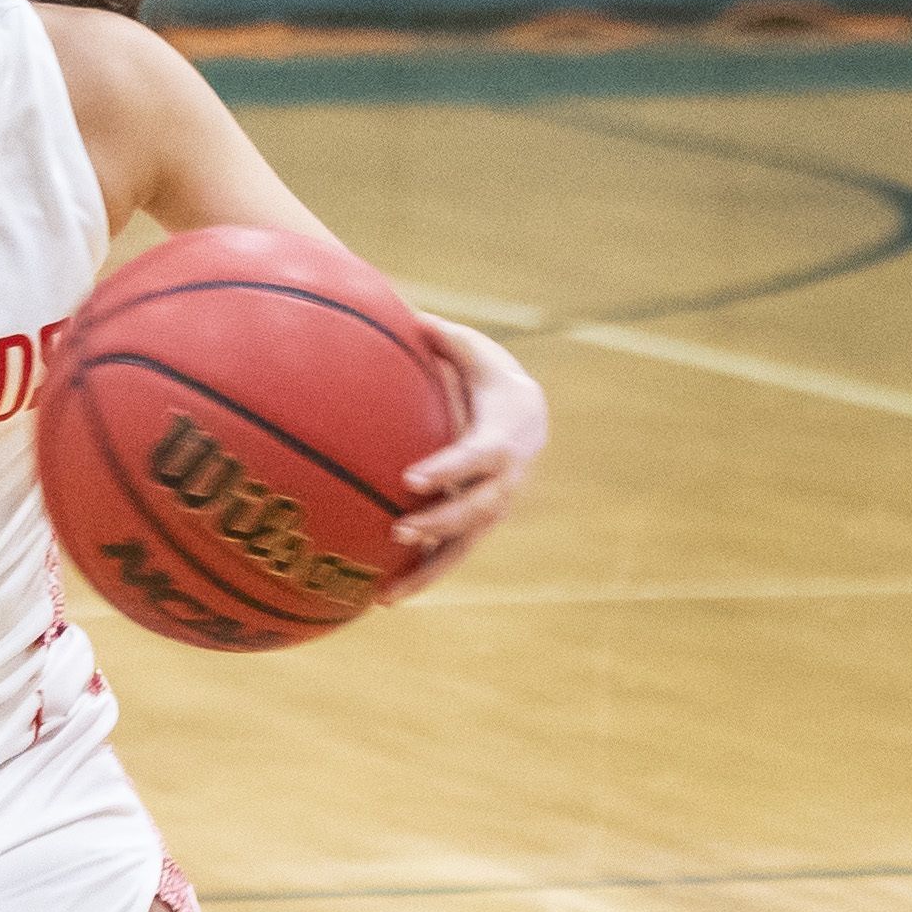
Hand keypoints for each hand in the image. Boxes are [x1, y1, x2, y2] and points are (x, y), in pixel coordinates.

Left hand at [382, 318, 549, 601]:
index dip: (449, 469)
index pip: (478, 457)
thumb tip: (406, 311)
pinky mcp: (477, 528)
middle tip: (399, 532)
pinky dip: (421, 578)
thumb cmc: (491, 380)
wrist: (531, 417)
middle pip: (476, 511)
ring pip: (464, 548)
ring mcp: (493, 510)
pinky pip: (450, 558)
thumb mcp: (476, 352)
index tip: (411, 478)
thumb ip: (444, 337)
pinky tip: (381, 599)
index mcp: (502, 437)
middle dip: (439, 524)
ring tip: (387, 595)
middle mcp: (504, 482)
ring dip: (428, 571)